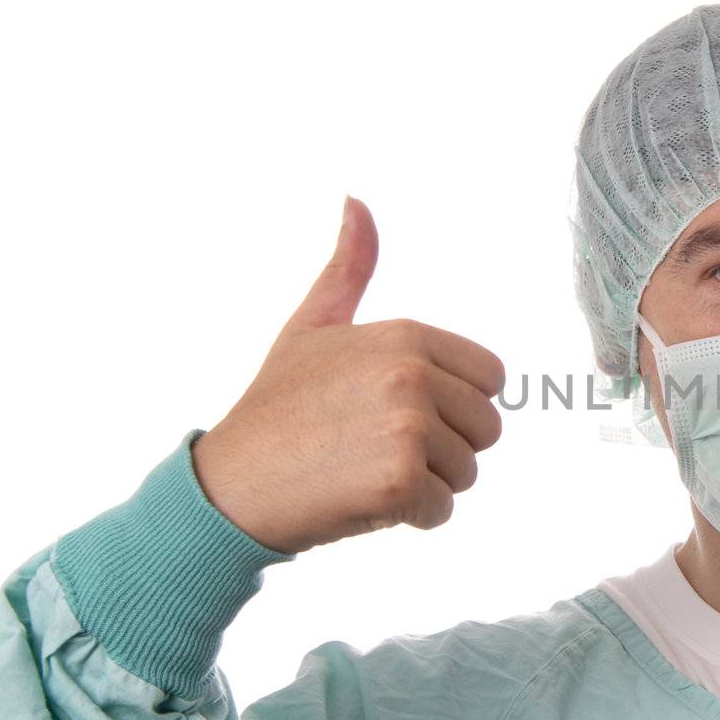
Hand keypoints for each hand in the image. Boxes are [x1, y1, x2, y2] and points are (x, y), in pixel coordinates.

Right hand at [190, 195, 505, 554]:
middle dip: (443, 449)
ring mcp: (408, 426)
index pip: (490, 379)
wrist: (229, 486)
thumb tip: (356, 201)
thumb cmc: (275, 410)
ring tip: (364, 471)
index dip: (452, 405)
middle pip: (486, 428)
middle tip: (376, 448)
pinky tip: (361, 502)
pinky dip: (409, 519)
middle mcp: (411, 373)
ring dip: (425, 486)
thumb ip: (347, 269)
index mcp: (404, 335)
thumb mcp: (311, 327)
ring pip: (466, 473)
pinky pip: (442, 510)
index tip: (396, 412)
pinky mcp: (401, 480)